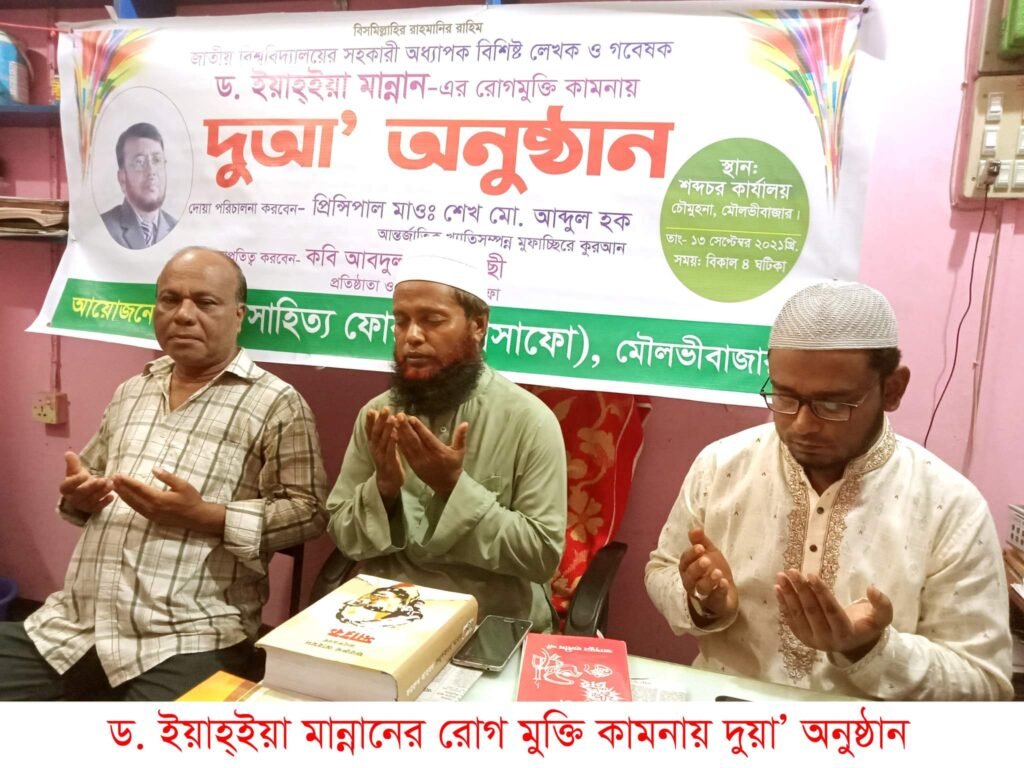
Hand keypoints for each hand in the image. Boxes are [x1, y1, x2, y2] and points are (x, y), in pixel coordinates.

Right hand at [59, 451, 113, 515]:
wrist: (84, 491)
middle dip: (93, 487)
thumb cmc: (79, 479)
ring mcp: (82, 505)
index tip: (85, 475)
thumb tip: (69, 453)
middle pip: (81, 494)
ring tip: (111, 484)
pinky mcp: (92, 509)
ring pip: (91, 500)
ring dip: (102, 492)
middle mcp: (72, 498)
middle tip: (103, 480)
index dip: (75, 481)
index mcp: (66, 489)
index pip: (67, 486)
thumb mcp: (75, 470)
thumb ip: (73, 463)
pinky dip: (105, 502)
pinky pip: (98, 508)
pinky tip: (112, 496)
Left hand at [111, 468, 224, 533]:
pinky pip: (138, 510)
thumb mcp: (182, 485)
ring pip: (133, 504)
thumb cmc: (191, 499)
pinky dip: (130, 503)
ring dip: (123, 496)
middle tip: (111, 479)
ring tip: (115, 487)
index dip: (127, 481)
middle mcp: (152, 508)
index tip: (118, 475)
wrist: (198, 517)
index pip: (139, 488)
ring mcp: (152, 515)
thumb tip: (154, 469)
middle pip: (132, 497)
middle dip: (121, 488)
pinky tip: (126, 498)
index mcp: (159, 499)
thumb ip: (167, 477)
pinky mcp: (153, 519)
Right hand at [365, 407, 404, 503]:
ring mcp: (381, 456)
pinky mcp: (390, 462)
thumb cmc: (386, 460)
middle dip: (380, 420)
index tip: (372, 410)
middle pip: (376, 433)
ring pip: (383, 440)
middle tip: (385, 409)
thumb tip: (380, 417)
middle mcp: (375, 448)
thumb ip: (380, 433)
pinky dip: (393, 442)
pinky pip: (391, 451)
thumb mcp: (381, 445)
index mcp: (373, 444)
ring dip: (387, 429)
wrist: (388, 481)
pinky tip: (396, 434)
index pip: (369, 430)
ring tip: (391, 418)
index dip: (370, 420)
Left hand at [394, 414, 466, 496]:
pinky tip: (394, 434)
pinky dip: (399, 443)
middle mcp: (427, 457)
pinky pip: (405, 453)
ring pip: (407, 446)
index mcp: (439, 452)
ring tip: (394, 422)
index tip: (411, 418)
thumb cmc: (454, 466)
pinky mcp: (413, 465)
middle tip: (399, 415)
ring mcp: (418, 462)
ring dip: (400, 433)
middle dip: (406, 428)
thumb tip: (465, 423)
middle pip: (414, 441)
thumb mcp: (460, 452)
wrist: (446, 486)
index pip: (427, 438)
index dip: (419, 428)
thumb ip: (461, 437)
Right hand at [678, 528, 737, 622]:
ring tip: (718, 573)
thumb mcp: (709, 553)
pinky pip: (715, 598)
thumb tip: (694, 528)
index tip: (700, 547)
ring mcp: (703, 594)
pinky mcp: (715, 603)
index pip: (685, 561)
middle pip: (690, 576)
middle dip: (697, 568)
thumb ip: (701, 542)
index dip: (691, 555)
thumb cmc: (713, 570)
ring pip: (701, 589)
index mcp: (688, 568)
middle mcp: (692, 582)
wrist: (727, 592)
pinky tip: (724, 583)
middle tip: (706, 560)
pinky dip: (719, 591)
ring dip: (708, 581)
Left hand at [775, 569, 892, 660]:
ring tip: (782, 576)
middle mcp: (826, 639)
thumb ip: (882, 604)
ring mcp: (811, 639)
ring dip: (788, 594)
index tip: (811, 575)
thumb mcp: (881, 618)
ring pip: (798, 614)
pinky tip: (778, 588)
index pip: (831, 611)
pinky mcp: (801, 636)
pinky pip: (790, 618)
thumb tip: (872, 588)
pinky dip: (783, 603)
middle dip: (801, 589)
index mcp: (846, 634)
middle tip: (793, 571)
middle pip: (811, 611)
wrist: (853, 644)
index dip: (821, 593)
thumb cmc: (866, 625)